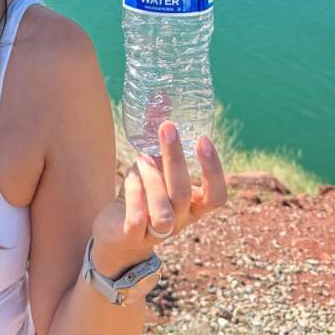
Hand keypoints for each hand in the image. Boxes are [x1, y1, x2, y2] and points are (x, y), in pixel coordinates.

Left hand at [91, 102, 227, 280]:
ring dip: (152, 180)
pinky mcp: (133, 236)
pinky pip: (137, 219)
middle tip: (168, 128)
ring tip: (141, 156)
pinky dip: (134, 194)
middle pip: (184, 194)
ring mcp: (157, 232)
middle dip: (176, 159)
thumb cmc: (143, 197)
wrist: (118, 237)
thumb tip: (160, 97)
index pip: (217, 196)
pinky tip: (131, 176)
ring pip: (164, 211)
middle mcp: (180, 221)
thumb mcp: (155, 170)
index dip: (214, 170)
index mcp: (193, 206)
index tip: (203, 139)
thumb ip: (159, 142)